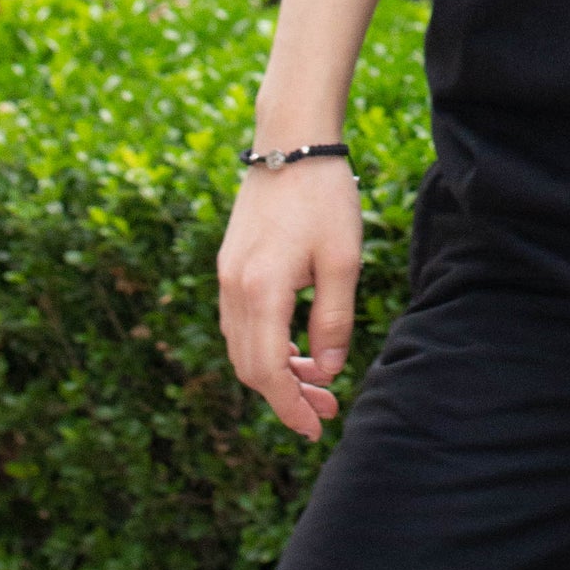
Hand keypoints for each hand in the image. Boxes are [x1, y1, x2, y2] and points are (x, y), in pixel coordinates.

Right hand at [217, 157, 363, 440]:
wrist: (292, 141)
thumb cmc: (324, 197)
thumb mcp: (343, 260)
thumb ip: (334, 320)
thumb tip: (327, 372)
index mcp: (260, 290)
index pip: (267, 371)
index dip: (290, 407)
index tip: (315, 428)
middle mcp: (233, 287)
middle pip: (249, 366)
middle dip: (286, 395)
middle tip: (325, 409)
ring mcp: (226, 275)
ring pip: (242, 346)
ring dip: (275, 371)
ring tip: (317, 379)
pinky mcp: (230, 264)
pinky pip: (239, 322)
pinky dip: (264, 344)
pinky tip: (296, 344)